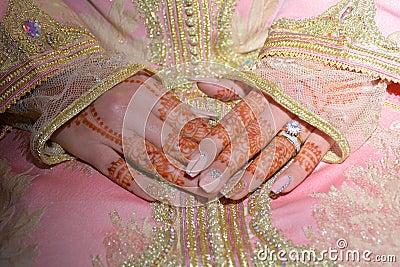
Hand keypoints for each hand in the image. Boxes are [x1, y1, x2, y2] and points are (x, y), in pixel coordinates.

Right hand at [51, 73, 213, 200]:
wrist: (61, 86)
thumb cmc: (110, 85)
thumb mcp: (142, 84)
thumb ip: (171, 102)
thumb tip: (204, 121)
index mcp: (144, 92)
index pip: (184, 119)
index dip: (206, 139)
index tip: (225, 153)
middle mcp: (128, 111)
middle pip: (172, 142)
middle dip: (199, 163)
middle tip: (219, 178)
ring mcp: (108, 133)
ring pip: (150, 161)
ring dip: (177, 179)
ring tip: (199, 191)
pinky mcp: (91, 150)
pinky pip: (119, 173)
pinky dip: (141, 186)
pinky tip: (160, 197)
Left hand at [187, 78, 333, 198]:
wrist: (342, 60)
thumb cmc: (295, 73)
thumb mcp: (264, 75)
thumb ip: (232, 85)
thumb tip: (199, 84)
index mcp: (265, 91)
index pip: (234, 120)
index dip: (213, 143)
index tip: (194, 165)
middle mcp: (284, 105)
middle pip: (252, 137)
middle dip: (228, 162)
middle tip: (206, 185)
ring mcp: (309, 117)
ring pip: (279, 148)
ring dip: (256, 171)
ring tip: (234, 193)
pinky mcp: (332, 129)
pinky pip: (314, 152)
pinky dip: (298, 170)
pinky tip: (278, 188)